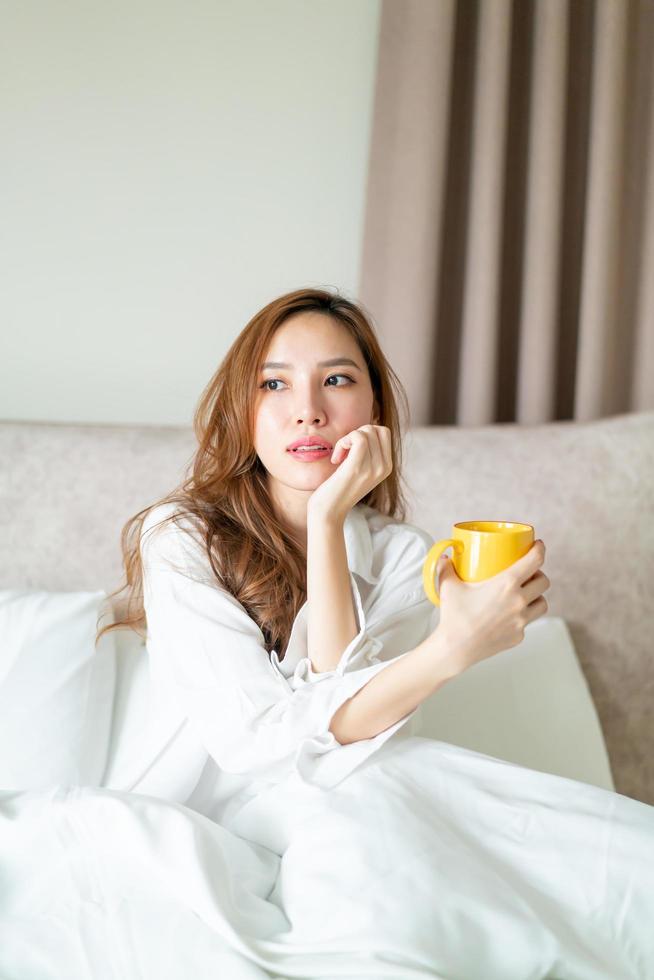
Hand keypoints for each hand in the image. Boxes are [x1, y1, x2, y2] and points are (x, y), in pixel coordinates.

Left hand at [307, 424, 392, 522]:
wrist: (329, 512)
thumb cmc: (339, 488)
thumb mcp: (360, 469)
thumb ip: (368, 453)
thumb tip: (368, 428)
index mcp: (386, 467)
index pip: (384, 432)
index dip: (365, 433)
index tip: (351, 450)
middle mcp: (384, 468)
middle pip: (375, 429)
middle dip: (356, 433)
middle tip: (344, 452)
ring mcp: (373, 468)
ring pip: (366, 432)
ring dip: (347, 438)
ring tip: (339, 456)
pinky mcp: (357, 468)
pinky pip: (358, 438)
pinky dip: (343, 442)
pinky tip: (336, 458)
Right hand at [434, 539, 550, 672]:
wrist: (456, 648)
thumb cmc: (454, 616)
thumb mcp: (449, 586)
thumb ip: (446, 568)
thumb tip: (445, 557)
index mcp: (507, 584)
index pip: (534, 561)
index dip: (539, 550)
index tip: (538, 545)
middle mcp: (519, 601)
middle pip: (543, 581)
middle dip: (538, 574)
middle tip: (527, 572)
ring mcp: (521, 620)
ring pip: (542, 603)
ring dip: (537, 595)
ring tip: (526, 593)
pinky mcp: (519, 635)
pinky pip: (528, 621)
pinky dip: (523, 615)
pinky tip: (512, 614)